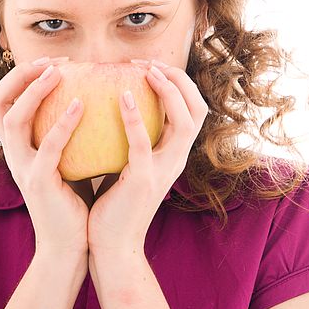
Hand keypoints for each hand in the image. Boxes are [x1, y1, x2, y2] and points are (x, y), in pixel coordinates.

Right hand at [0, 56, 88, 258]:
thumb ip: (71, 131)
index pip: (3, 100)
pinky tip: (82, 105)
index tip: (56, 61)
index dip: (22, 76)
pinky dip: (62, 123)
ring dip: (34, 91)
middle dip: (20, 75)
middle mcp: (13, 153)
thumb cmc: (76, 198)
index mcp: (18, 146)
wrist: (71, 243)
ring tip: (59, 72)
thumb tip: (96, 95)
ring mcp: (21, 168)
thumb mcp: (70, 156)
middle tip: (52, 61)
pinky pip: (47, 148)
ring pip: (13, 120)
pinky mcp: (38, 183)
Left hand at [86, 60, 208, 254]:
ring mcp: (164, 170)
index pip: (192, 111)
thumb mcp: (128, 165)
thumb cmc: (113, 205)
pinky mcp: (143, 180)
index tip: (150, 66)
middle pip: (198, 109)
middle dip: (179, 80)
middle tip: (150, 62)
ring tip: (145, 71)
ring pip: (184, 121)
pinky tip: (120, 96)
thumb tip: (113, 107)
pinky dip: (134, 116)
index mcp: (174, 155)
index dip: (178, 84)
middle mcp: (176, 160)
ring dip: (167, 90)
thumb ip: (130, 141)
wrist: (111, 246)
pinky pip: (142, 142)